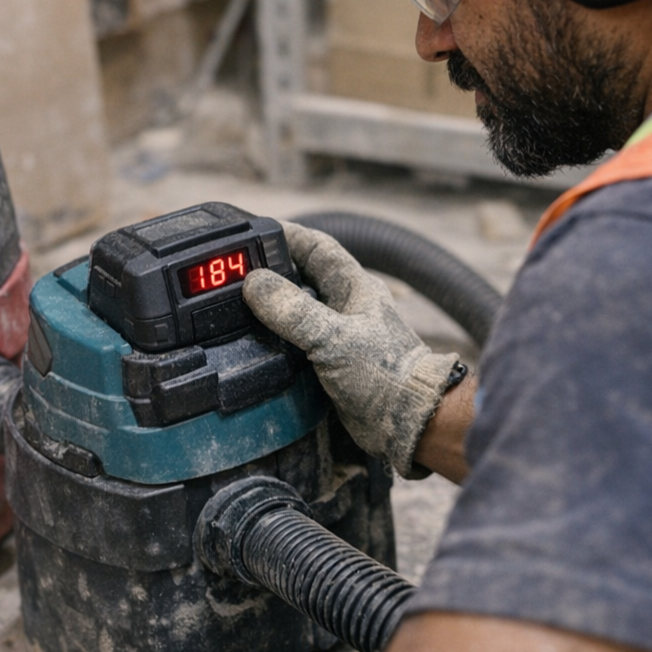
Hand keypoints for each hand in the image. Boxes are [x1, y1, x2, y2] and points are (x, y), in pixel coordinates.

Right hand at [243, 221, 460, 476]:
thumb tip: (255, 283)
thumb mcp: (332, 338)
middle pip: (306, 275)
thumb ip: (292, 311)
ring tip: (242, 302)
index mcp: (355, 287)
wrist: (411, 421)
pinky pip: (301, 339)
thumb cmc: (386, 375)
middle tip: (240, 269)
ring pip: (302, 307)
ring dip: (276, 304)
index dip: (288, 235)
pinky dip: (280, 337)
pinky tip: (262, 343)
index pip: (317, 247)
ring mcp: (343, 333)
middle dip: (275, 268)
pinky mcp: (336, 360)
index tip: (256, 230)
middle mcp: (349, 305)